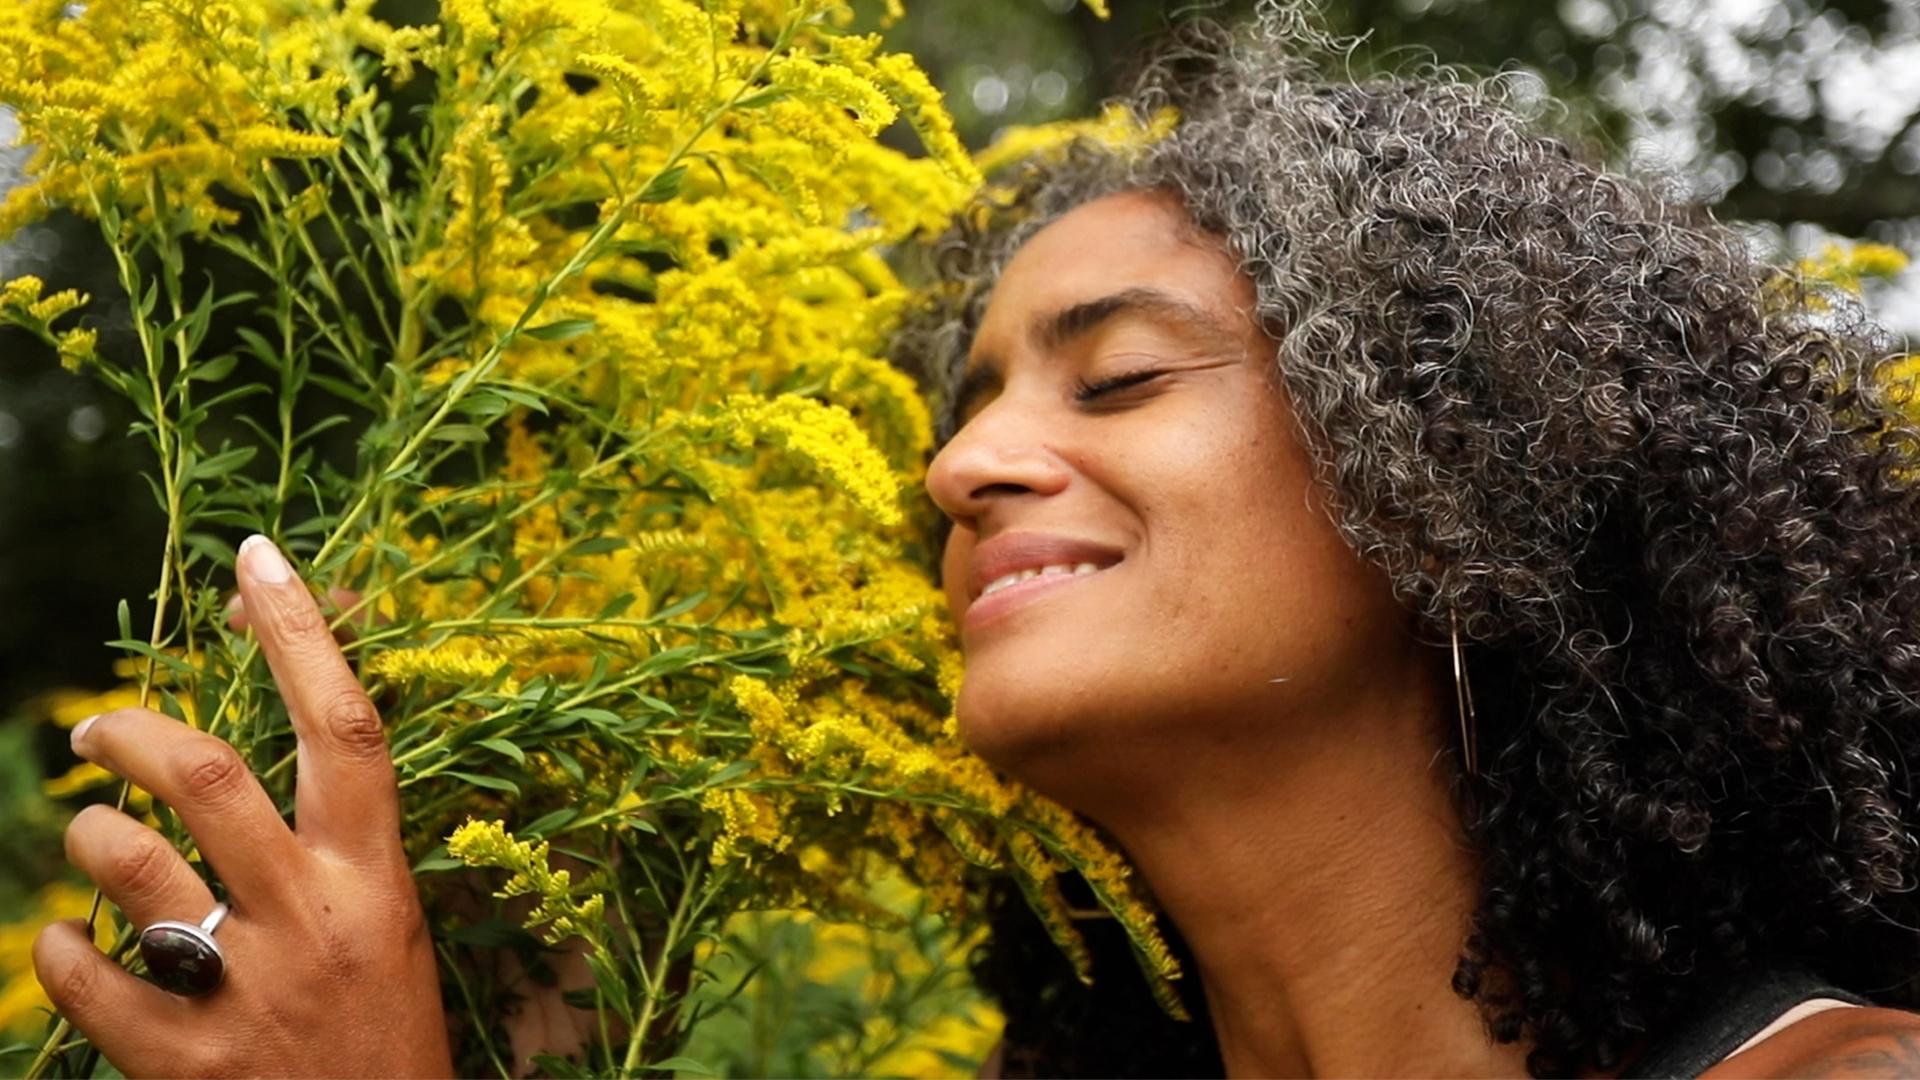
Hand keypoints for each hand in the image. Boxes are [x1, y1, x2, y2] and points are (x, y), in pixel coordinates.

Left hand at [33, 534, 453, 1077]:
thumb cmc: (383, 1031)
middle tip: (94, 726)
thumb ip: (333, 846)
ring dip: (87, 830)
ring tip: (83, 831)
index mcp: (376, 880)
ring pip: (130, 865)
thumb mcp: (388, 924)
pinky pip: (86, 974)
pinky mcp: (183, 1062)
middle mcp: (314, 921)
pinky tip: (68, 944)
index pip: (348, 728)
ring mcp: (247, 990)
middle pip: (210, 778)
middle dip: (132, 731)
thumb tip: (268, 750)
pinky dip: (58, 946)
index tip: (259, 557)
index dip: (303, 634)